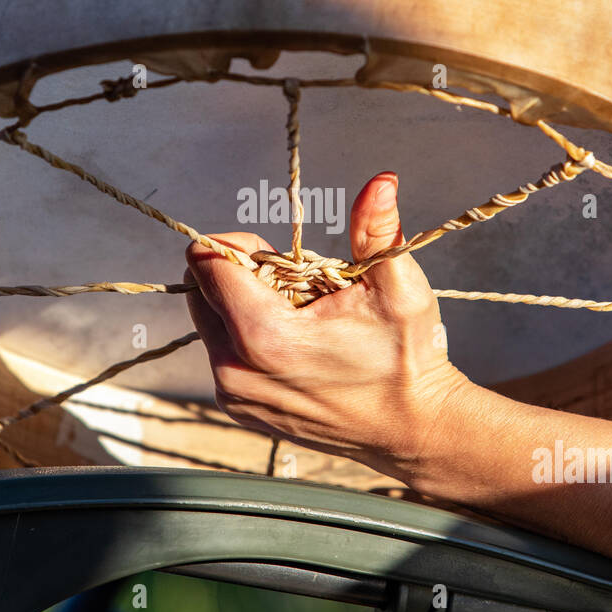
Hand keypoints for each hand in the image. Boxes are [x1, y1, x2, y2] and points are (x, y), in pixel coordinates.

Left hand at [183, 171, 471, 482]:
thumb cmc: (407, 360)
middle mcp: (235, 368)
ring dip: (243, 305)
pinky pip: (221, 352)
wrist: (412, 430)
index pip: (206, 262)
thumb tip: (381, 181)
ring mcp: (233, 393)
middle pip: (200, 288)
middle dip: (241, 273)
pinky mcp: (237, 408)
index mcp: (265, 335)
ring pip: (208, 320)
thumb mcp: (398, 288)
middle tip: (297, 288)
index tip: (283, 255)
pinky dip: (246, 337)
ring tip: (299, 318)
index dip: (242, 244)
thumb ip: (376, 231)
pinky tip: (296, 346)